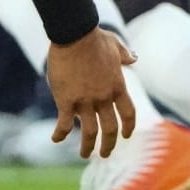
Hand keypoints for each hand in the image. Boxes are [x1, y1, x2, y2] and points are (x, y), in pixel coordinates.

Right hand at [46, 27, 138, 158]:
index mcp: (117, 86)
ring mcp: (85, 101)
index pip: (128, 113)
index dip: (128, 127)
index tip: (125, 136)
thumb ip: (125, 55)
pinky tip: (56, 139)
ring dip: (87, 147)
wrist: (74, 34)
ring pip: (89, 132)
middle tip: (105, 154)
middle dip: (109, 145)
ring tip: (84, 155)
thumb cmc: (94, 37)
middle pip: (111, 129)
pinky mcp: (66, 100)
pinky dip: (60, 133)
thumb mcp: (115, 45)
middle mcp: (104, 97)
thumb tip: (134, 59)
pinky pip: (64, 123)